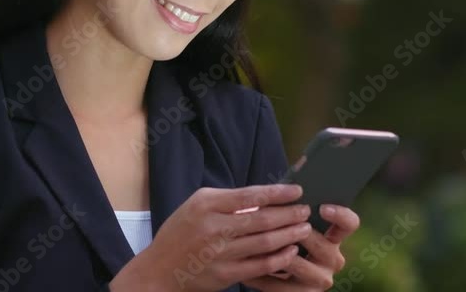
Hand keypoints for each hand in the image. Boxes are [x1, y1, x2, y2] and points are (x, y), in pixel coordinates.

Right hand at [110, 184, 312, 291]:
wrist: (159, 270)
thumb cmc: (181, 233)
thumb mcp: (196, 206)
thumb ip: (228, 201)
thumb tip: (264, 197)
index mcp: (206, 205)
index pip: (250, 195)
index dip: (278, 193)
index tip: (297, 190)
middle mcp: (213, 228)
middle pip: (262, 219)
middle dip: (290, 214)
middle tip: (306, 210)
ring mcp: (220, 253)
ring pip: (265, 242)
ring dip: (290, 234)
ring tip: (304, 228)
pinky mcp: (225, 275)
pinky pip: (261, 266)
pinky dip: (279, 258)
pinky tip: (291, 250)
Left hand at [241, 204, 360, 290]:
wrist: (268, 273)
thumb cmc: (278, 236)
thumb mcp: (288, 221)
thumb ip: (291, 205)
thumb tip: (289, 178)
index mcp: (333, 236)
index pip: (349, 223)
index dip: (340, 215)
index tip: (322, 207)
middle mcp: (332, 259)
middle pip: (325, 246)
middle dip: (303, 234)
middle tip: (285, 224)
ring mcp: (319, 280)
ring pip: (301, 266)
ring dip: (279, 254)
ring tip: (260, 243)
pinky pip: (281, 288)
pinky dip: (262, 276)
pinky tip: (245, 267)